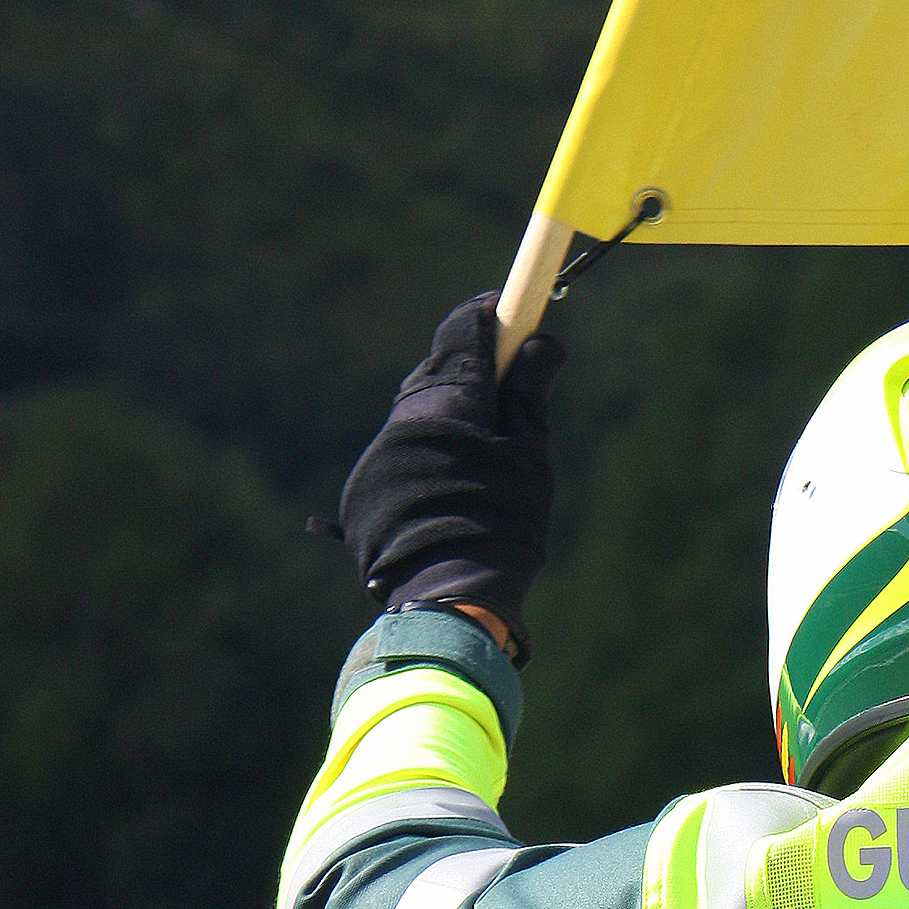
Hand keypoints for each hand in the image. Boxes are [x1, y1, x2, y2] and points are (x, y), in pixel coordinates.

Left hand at [334, 291, 564, 660]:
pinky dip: (432, 451)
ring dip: (455, 415)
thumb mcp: (529, 451)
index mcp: (453, 396)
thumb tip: (540, 341)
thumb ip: (531, 391)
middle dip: (479, 370)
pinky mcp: (368, 482)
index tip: (515, 318)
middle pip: (444, 366)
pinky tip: (456, 487)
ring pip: (424, 409)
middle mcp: (408, 412)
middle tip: (516, 400)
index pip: (467, 327)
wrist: (446, 593)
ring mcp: (383, 448)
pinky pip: (405, 447)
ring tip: (487, 459)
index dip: (493, 315)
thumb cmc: (502, 517)